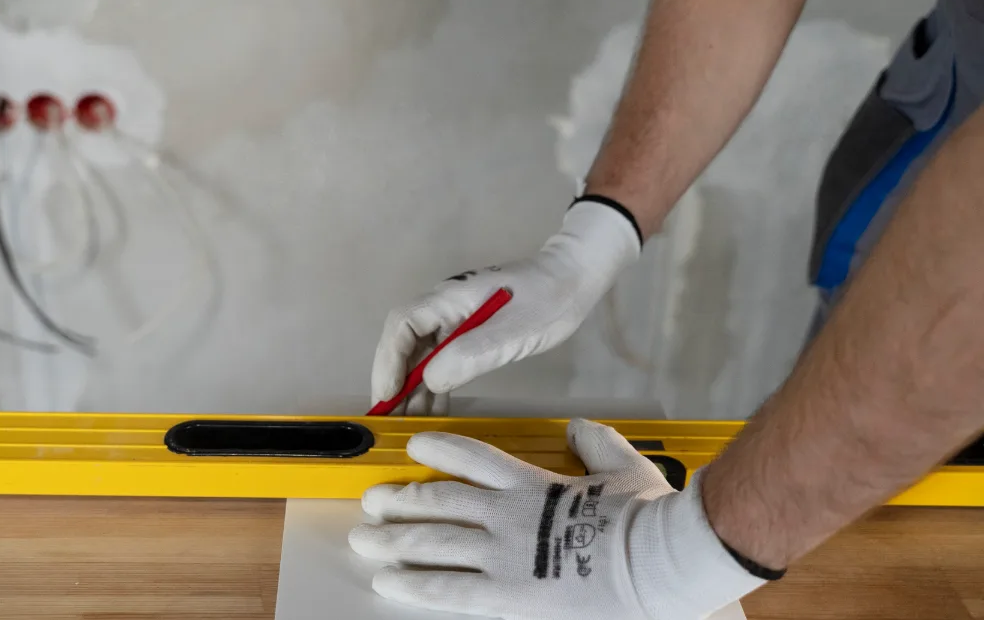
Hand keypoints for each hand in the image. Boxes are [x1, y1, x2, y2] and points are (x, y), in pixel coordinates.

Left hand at [348, 419, 765, 619]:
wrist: (657, 561)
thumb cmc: (647, 519)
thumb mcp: (626, 467)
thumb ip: (596, 444)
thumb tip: (581, 429)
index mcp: (532, 483)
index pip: (471, 456)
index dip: (438, 448)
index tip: (416, 446)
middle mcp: (507, 513)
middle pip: (437, 500)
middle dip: (399, 501)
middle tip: (372, 502)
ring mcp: (503, 553)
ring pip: (431, 540)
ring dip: (393, 539)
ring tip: (364, 538)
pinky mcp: (507, 594)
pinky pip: (447, 588)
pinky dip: (412, 583)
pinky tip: (387, 581)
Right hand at [371, 201, 640, 414]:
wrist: (574, 279)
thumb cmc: (547, 301)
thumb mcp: (512, 332)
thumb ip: (470, 354)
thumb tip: (429, 380)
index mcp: (448, 298)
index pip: (401, 326)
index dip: (388, 362)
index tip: (387, 396)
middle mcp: (443, 307)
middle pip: (404, 343)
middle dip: (395, 381)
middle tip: (391, 419)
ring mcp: (454, 319)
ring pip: (420, 354)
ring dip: (412, 387)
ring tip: (410, 423)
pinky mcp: (468, 331)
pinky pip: (440, 358)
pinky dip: (433, 384)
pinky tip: (435, 409)